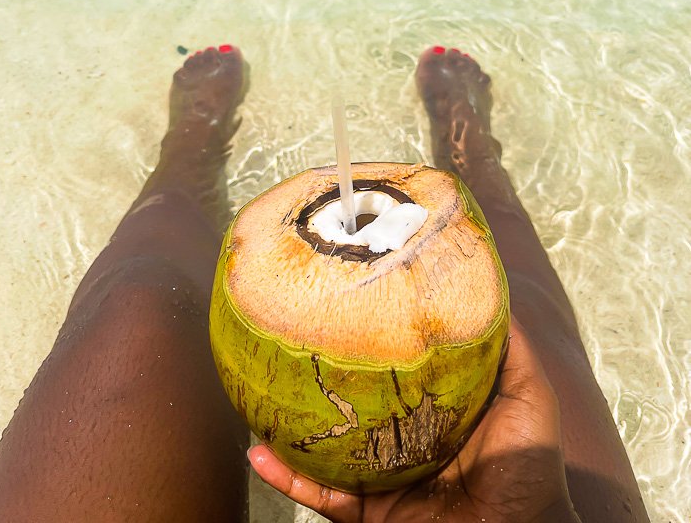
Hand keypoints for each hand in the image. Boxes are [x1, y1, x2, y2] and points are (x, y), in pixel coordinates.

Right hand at [248, 318, 579, 522]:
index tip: (342, 309)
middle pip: (351, 408)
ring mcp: (384, 479)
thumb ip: (507, 345)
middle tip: (286, 348)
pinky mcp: (372, 514)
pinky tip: (260, 457)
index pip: (393, 372)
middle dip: (319, 384)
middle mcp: (403, 441)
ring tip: (255, 401)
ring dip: (288, 430)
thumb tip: (485, 287)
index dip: (368, 345)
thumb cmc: (531, 465)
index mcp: (434, 411)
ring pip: (325, 451)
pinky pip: (323, 496)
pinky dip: (290, 479)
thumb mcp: (526, 391)